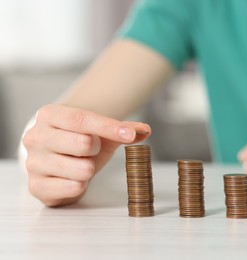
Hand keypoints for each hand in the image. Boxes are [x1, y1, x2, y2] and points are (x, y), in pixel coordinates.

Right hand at [22, 104, 150, 206]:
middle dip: (96, 150)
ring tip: (80, 164)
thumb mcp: (100, 131)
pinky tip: (73, 178)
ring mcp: (33, 163)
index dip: (109, 127)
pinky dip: (81, 185)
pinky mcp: (36, 187)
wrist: (55, 159)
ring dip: (89, 169)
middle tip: (89, 151)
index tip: (129, 135)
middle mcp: (36, 137)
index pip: (82, 119)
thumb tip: (145, 130)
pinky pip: (73, 187)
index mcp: (49, 115)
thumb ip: (123, 128)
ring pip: (82, 169)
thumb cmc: (77, 141)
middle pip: (83, 143)